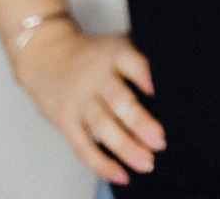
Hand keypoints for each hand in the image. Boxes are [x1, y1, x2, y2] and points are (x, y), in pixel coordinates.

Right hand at [15, 23, 166, 185]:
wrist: (46, 54)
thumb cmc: (93, 55)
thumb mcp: (116, 45)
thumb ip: (140, 62)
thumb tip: (173, 86)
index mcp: (113, 54)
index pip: (130, 62)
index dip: (143, 75)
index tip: (158, 90)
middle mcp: (95, 77)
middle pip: (118, 100)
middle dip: (140, 122)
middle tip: (160, 142)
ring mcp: (79, 100)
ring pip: (102, 126)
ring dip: (125, 147)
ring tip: (147, 163)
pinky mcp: (65, 120)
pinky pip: (83, 145)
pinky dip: (101, 164)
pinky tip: (121, 175)